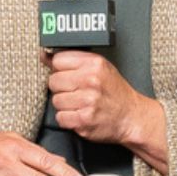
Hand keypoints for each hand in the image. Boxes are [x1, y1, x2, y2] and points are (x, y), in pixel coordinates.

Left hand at [46, 51, 161, 149]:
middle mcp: (91, 80)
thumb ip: (73, 60)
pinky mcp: (84, 120)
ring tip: (80, 104)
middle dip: (61, 88)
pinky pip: (60, 117)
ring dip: (65, 105)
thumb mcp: (100, 68)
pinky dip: (68, 119)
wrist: (131, 117)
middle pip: (53, 81)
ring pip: (55, 100)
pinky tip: (80, 115)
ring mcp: (87, 101)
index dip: (61, 69)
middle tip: (76, 92)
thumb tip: (44, 55)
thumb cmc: (115, 92)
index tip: (69, 76)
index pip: (58, 60)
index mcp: (94, 63)